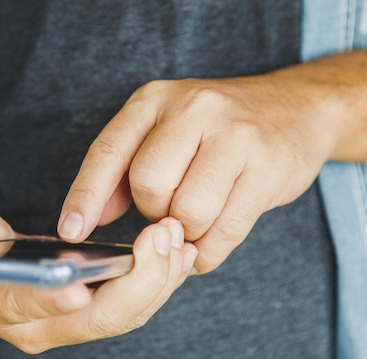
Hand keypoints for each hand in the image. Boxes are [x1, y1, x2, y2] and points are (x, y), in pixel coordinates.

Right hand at [0, 198, 196, 352]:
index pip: (28, 309)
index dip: (54, 300)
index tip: (83, 282)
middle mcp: (36, 326)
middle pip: (97, 318)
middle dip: (137, 281)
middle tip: (162, 236)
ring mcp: (65, 321)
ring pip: (123, 316)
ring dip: (158, 280)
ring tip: (180, 241)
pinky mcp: (87, 307)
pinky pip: (131, 305)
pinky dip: (158, 282)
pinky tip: (179, 255)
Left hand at [59, 75, 335, 272]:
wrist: (296, 109)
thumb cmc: (217, 130)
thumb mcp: (163, 131)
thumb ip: (122, 172)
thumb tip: (86, 220)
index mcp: (155, 100)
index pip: (108, 150)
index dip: (85, 196)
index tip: (71, 232)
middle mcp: (194, 108)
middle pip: (149, 186)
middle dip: (154, 213)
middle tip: (170, 210)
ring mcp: (236, 135)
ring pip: (188, 213)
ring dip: (186, 233)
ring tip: (197, 218)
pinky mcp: (269, 168)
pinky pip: (225, 232)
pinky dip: (209, 251)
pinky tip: (208, 244)